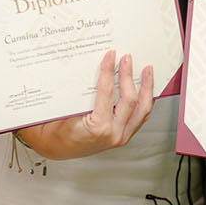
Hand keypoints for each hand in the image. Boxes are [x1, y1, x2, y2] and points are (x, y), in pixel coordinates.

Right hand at [16, 52, 155, 159]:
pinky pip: (141, 116)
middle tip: (127, 58)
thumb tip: (95, 68)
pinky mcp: (125, 135)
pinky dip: (145, 100)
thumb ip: (82, 93)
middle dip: (128, 75)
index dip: (109, 71)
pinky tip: (146, 88)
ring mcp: (122, 136)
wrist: (59, 148)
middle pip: (129, 99)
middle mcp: (114, 133)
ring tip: (147, 70)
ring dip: (146, 87)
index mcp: (98, 127)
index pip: (107, 93)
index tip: (110, 56)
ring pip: (142, 109)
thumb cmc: (59, 131)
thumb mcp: (66, 111)